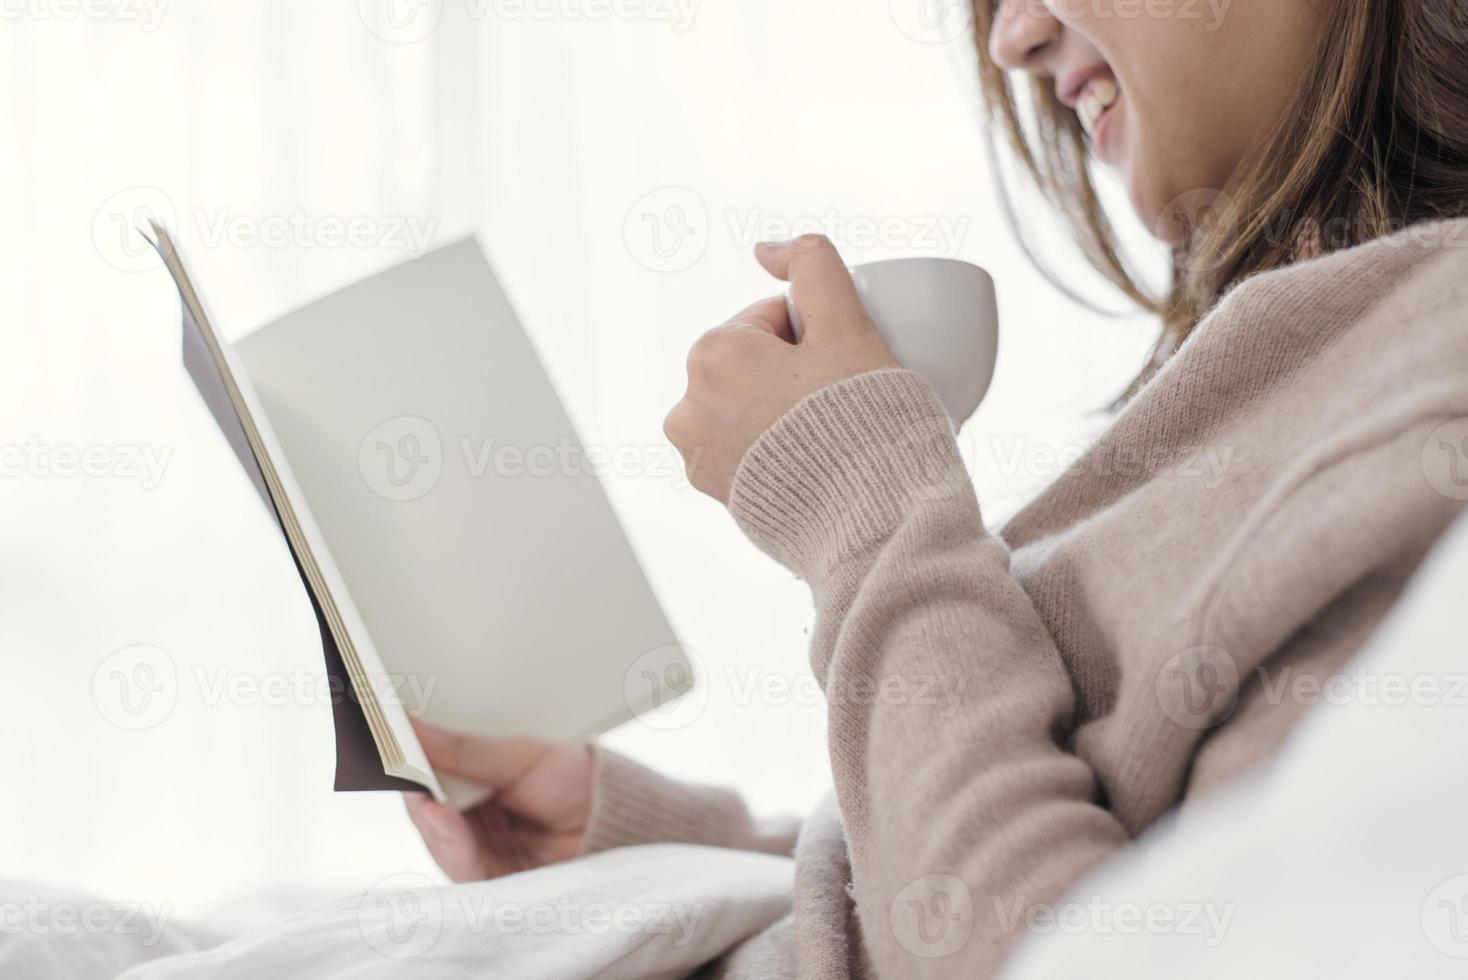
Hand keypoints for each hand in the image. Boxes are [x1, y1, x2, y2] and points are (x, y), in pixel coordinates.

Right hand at [403, 719, 594, 880]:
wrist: (618, 820)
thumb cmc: (575, 779)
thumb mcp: (518, 754)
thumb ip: (464, 749)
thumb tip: (409, 725)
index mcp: (477, 779)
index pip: (431, 770)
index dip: (408, 755)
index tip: (386, 734)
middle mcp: (472, 815)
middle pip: (426, 803)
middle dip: (409, 784)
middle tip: (390, 760)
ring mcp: (477, 848)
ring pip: (435, 835)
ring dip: (427, 814)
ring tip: (419, 792)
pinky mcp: (487, 879)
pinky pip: (458, 861)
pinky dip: (447, 838)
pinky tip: (439, 815)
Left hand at [664, 235, 898, 502]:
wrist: (870, 520)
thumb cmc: (862, 423)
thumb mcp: (848, 325)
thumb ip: (814, 265)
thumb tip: (767, 249)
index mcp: (712, 354)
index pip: (774, 320)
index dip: (820, 337)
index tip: (843, 368)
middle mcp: (688, 405)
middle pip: (758, 363)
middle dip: (798, 374)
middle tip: (842, 403)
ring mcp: (697, 455)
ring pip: (751, 405)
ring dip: (784, 410)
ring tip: (828, 437)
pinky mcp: (715, 494)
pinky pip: (748, 451)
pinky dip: (776, 450)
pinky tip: (812, 464)